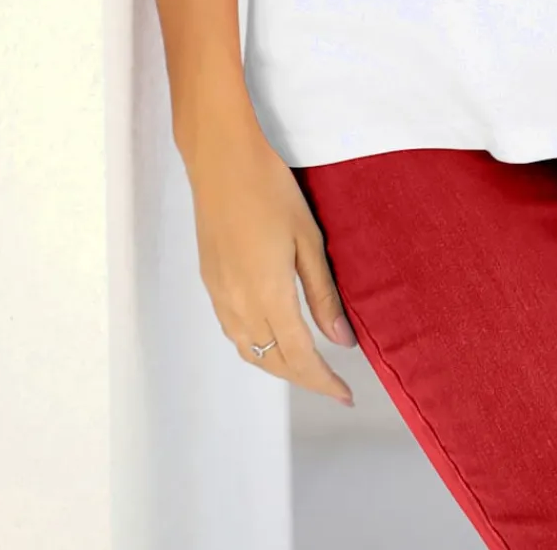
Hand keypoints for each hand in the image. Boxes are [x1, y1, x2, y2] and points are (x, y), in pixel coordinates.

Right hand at [183, 115, 359, 406]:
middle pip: (272, 362)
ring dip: (278, 366)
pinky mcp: (210, 281)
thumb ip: (323, 294)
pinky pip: (233, 331)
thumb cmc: (271, 189)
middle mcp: (238, 304)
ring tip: (308, 365)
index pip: (299, 357)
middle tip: (333, 384)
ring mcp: (220, 294)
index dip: (323, 382)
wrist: (221, 160)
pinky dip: (256, 346)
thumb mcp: (308, 239)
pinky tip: (273, 335)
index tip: (346, 396)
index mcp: (268, 295)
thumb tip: (341, 342)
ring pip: (249, 351)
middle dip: (303, 378)